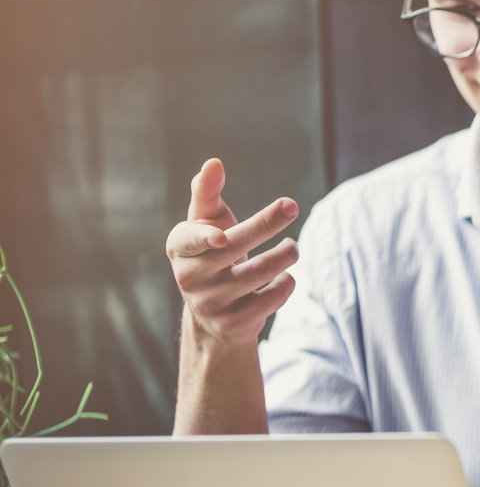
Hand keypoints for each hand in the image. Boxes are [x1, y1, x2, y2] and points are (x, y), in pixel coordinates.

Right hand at [165, 158, 299, 346]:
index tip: (221, 236)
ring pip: (261, 271)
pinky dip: (286, 283)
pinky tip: (283, 278)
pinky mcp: (234, 323)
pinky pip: (274, 296)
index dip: (203, 238)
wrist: (214, 316)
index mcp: (180, 248)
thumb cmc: (213, 254)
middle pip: (235, 247)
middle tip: (291, 205)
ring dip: (286, 254)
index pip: (189, 239)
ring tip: (292, 247)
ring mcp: (211, 303)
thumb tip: (214, 162)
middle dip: (267, 223)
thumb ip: (207, 193)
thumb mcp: (205, 224)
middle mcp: (190, 277)